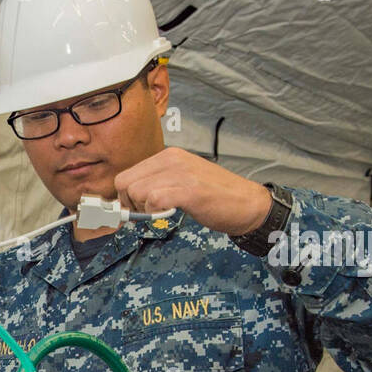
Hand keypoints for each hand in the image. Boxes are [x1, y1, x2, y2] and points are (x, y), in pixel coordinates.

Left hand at [113, 147, 272, 235]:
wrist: (247, 203)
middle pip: (124, 183)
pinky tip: (169, 215)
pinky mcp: (189, 190)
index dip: (124, 198)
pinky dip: (154, 213)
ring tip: (162, 214)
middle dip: (129, 204)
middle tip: (145, 215)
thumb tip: (126, 201)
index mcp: (169, 156)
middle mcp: (172, 159)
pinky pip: (154, 200)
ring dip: (143, 210)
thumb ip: (156, 185)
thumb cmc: (214, 196)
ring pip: (136, 191)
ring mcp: (181, 173)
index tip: (133, 211)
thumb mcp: (181, 181)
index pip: (126, 174)